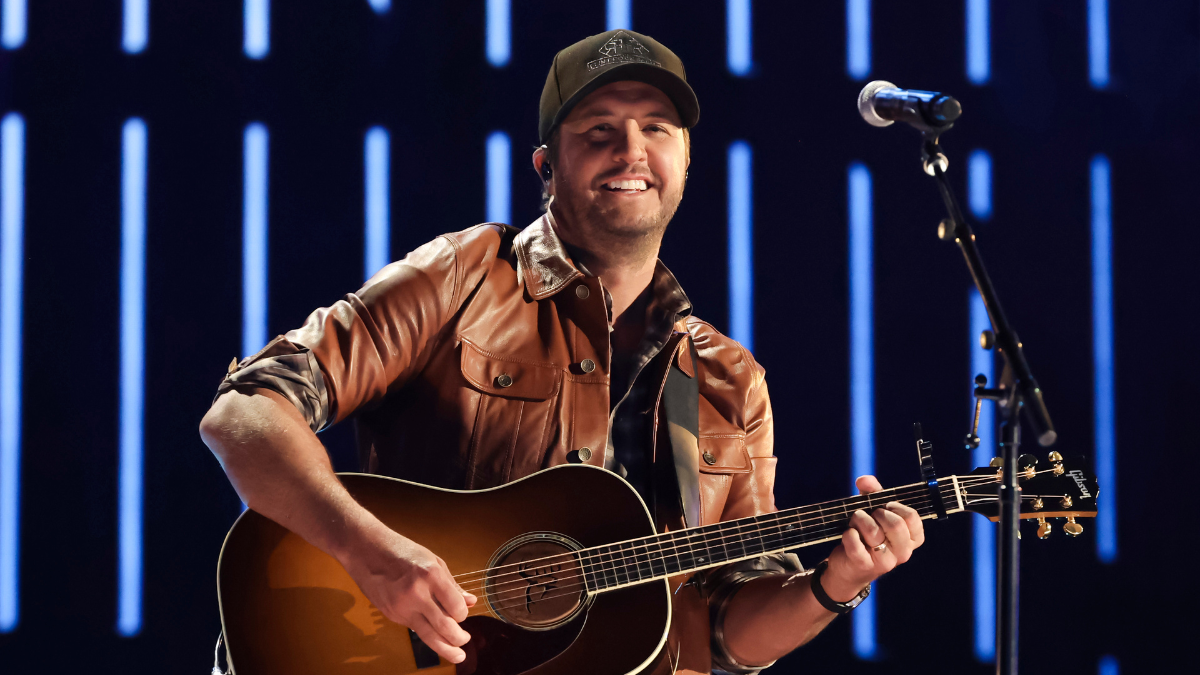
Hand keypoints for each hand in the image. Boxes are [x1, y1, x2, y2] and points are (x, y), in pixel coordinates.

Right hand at [339, 527, 477, 663]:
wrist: (366, 551)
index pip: (456, 608)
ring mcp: (402, 606)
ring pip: (428, 637)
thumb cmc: (401, 551)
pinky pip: (415, 628)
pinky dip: (426, 632)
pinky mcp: (392, 615)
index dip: (463, 614)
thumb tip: (471, 601)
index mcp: (431, 575)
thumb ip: (452, 585)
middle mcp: (417, 593)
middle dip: (459, 639)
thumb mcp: (433, 561)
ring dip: (446, 649)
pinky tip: (433, 632)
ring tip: (457, 655)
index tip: (462, 613)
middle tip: (465, 640)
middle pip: (444, 627)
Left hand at [820, 475, 925, 601]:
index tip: (885, 507)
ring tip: (856, 524)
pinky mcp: (864, 566)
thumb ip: (873, 493)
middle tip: (869, 516)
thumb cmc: (867, 535)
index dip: (895, 506)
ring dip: (859, 520)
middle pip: (896, 524)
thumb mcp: (873, 512)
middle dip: (877, 513)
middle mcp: (903, 552)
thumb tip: (864, 480)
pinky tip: (849, 535)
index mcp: (911, 539)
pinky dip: (848, 534)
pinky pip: (855, 543)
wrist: (849, 566)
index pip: (912, 517)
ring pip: (873, 531)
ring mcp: (886, 562)